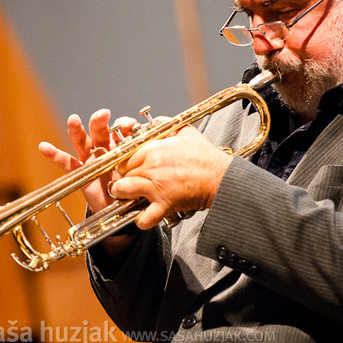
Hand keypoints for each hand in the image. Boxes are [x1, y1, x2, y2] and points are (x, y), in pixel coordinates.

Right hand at [39, 109, 139, 256]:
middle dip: (100, 122)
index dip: (124, 126)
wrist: (122, 208)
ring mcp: (89, 159)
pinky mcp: (79, 172)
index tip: (130, 125)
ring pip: (82, 142)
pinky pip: (66, 163)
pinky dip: (54, 155)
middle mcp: (103, 149)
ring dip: (76, 130)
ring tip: (73, 120)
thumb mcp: (145, 172)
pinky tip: (44, 147)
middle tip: (103, 114)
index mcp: (120, 146)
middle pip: (99, 132)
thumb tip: (172, 143)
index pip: (120, 130)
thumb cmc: (134, 186)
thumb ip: (152, 160)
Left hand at [110, 125, 232, 229]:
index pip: (124, 156)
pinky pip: (144, 216)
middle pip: (122, 173)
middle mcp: (150, 166)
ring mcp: (156, 186)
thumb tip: (155, 122)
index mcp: (153, 149)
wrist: (220, 176)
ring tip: (127, 197)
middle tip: (128, 182)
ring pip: (124, 191)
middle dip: (123, 178)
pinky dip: (142, 220)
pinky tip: (143, 217)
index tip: (127, 168)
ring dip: (123, 195)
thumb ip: (166, 124)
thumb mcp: (185, 131)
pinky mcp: (164, 203)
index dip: (124, 164)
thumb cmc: (205, 155)